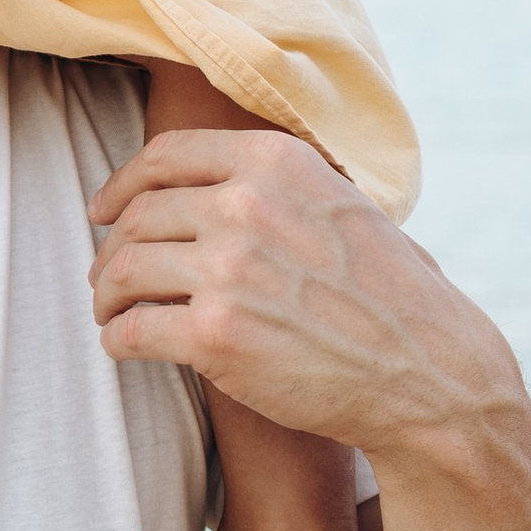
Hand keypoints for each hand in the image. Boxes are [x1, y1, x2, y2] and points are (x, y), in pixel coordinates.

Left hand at [86, 125, 528, 456]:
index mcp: (274, 161)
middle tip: (108, 278)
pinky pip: (132, 330)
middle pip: (138, 217)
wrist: (428, 373)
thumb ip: (276, 185)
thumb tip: (205, 184)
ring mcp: (228, 269)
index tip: (102, 210)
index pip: (165, 157)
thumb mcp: (340, 205)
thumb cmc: (389, 296)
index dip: (122, 184)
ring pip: (123, 272)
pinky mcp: (215, 336)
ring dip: (106, 296)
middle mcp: (245, 204)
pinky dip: (118, 340)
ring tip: (111, 313)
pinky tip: (126, 346)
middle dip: (112, 250)